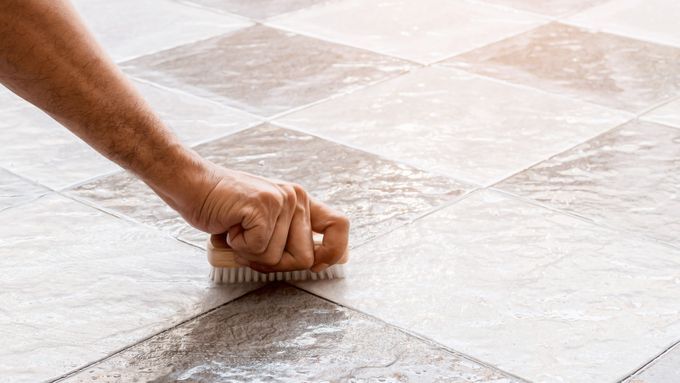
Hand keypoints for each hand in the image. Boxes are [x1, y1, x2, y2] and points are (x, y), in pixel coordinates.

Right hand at [179, 161, 348, 272]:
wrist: (191, 185)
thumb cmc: (224, 208)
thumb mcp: (264, 220)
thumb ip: (287, 237)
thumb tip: (313, 265)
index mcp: (301, 201)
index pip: (339, 225)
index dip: (334, 252)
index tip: (317, 266)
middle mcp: (296, 198)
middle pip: (305, 259)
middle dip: (275, 264)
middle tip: (251, 246)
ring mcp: (281, 201)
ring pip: (278, 259)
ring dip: (251, 255)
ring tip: (237, 232)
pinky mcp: (262, 207)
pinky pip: (258, 250)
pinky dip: (238, 248)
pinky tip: (230, 228)